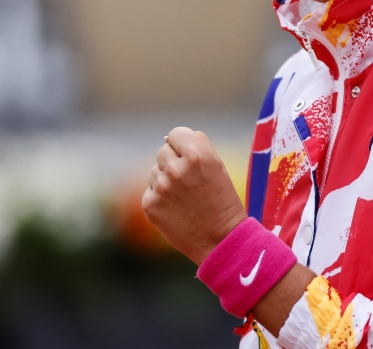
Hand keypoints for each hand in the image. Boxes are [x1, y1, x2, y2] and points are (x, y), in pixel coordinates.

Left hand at [141, 127, 246, 264]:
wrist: (220, 240)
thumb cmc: (222, 201)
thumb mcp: (217, 167)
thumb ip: (195, 147)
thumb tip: (166, 138)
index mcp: (198, 155)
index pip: (176, 133)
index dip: (183, 144)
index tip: (190, 157)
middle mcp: (177, 168)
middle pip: (163, 151)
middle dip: (174, 162)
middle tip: (189, 182)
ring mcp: (161, 187)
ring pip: (155, 171)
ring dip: (166, 180)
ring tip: (185, 197)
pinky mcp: (150, 204)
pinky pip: (150, 190)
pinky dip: (160, 198)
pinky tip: (176, 209)